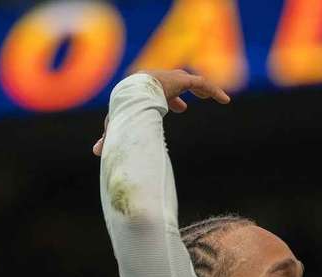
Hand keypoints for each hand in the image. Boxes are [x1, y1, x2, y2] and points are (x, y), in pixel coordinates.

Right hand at [92, 69, 230, 155]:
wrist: (130, 98)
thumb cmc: (121, 110)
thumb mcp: (115, 125)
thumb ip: (109, 138)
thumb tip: (96, 153)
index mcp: (145, 90)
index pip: (160, 94)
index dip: (170, 101)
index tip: (179, 109)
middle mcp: (159, 81)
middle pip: (174, 85)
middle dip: (180, 93)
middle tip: (184, 107)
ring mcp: (171, 78)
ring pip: (190, 82)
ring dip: (201, 89)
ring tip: (214, 99)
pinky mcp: (182, 80)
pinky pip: (202, 84)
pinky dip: (214, 91)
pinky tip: (226, 101)